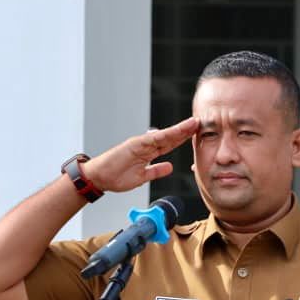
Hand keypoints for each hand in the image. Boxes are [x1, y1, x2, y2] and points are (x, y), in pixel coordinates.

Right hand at [81, 117, 198, 192]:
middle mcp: (146, 145)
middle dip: (186, 131)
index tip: (196, 134)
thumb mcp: (142, 177)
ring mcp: (141, 144)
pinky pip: (153, 140)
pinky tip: (177, 131)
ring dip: (179, 130)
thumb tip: (169, 167)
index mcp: (148, 152)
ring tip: (193, 123)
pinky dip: (165, 135)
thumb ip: (156, 171)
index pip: (170, 144)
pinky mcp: (134, 145)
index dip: (183, 139)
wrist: (100, 177)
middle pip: (170, 137)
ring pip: (165, 136)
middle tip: (200, 122)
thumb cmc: (116, 176)